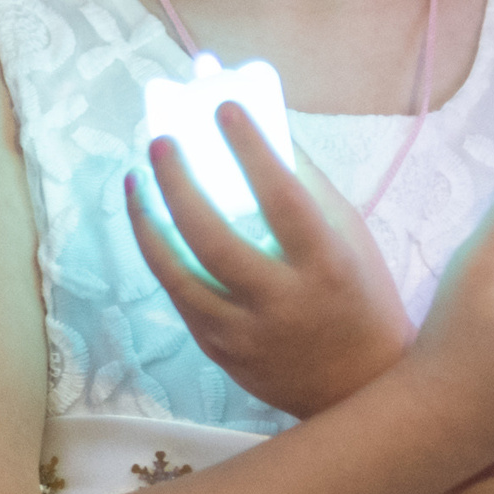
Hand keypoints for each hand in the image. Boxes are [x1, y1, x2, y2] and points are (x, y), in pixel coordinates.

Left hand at [126, 103, 414, 419]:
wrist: (358, 386)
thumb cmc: (360, 293)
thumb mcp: (349, 236)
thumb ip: (306, 186)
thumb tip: (262, 126)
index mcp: (325, 265)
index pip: (283, 199)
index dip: (251, 150)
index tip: (225, 106)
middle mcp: (281, 302)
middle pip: (213, 239)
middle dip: (178, 184)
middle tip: (160, 140)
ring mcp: (244, 335)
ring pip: (177, 275)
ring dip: (147, 223)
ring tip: (134, 180)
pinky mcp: (219, 354)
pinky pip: (180, 297)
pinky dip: (161, 256)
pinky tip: (150, 222)